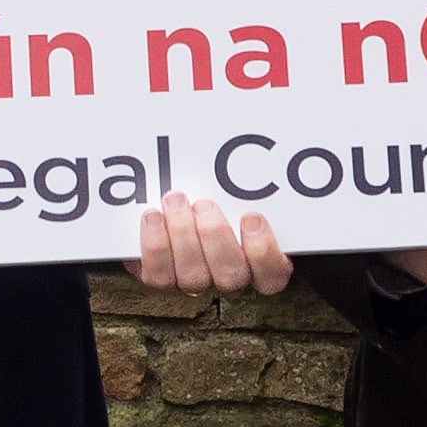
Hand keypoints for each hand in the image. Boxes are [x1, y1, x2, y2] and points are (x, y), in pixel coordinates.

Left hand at [136, 193, 293, 297]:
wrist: (176, 211)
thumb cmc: (221, 197)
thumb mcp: (244, 192)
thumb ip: (254, 184)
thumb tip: (262, 145)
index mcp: (260, 264)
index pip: (273, 275)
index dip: (263, 251)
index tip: (251, 217)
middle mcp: (229, 278)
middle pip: (231, 276)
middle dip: (215, 237)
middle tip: (205, 204)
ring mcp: (196, 281)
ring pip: (193, 277)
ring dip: (182, 235)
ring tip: (175, 200)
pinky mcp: (162, 278)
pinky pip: (158, 275)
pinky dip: (155, 245)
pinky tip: (153, 216)